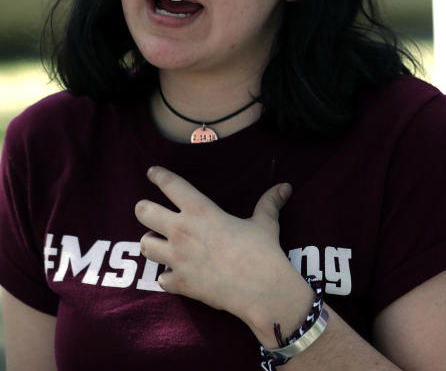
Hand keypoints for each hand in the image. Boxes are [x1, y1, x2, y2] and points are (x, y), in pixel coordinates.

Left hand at [135, 166, 311, 341]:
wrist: (262, 289)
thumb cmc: (263, 252)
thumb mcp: (265, 223)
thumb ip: (269, 203)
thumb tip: (285, 187)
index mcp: (202, 212)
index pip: (172, 186)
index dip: (159, 175)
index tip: (152, 172)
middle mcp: (183, 232)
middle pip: (144, 212)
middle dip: (144, 209)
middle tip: (148, 210)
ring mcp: (177, 259)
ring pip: (145, 245)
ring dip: (151, 243)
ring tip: (160, 243)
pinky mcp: (179, 283)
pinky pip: (160, 278)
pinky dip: (167, 276)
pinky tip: (176, 274)